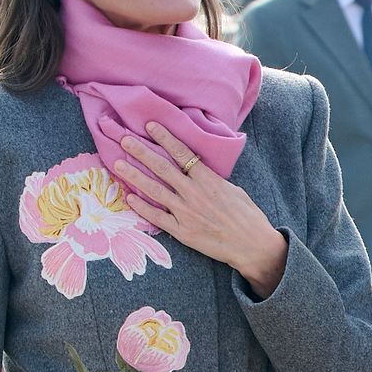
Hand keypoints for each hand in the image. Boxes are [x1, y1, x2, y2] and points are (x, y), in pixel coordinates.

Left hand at [119, 126, 287, 296]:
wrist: (253, 245)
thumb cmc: (247, 217)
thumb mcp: (233, 190)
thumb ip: (211, 180)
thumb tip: (197, 172)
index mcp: (209, 180)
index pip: (182, 153)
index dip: (165, 138)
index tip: (150, 125)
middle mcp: (194, 193)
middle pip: (163, 168)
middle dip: (142, 152)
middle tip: (124, 140)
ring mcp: (186, 213)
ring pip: (155, 190)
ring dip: (135, 176)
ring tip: (118, 165)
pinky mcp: (183, 232)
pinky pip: (158, 217)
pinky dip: (142, 207)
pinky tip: (129, 198)